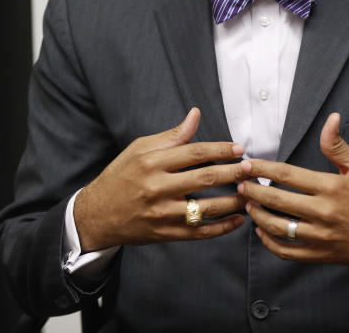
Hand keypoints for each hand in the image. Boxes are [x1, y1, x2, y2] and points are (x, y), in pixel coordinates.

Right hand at [74, 107, 248, 250]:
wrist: (97, 215)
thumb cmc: (120, 176)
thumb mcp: (139, 149)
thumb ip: (171, 136)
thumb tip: (195, 114)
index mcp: (152, 163)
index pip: (194, 153)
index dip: (220, 150)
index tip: (239, 149)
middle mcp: (158, 188)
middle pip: (205, 179)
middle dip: (233, 173)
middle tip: (252, 169)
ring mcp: (162, 213)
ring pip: (206, 208)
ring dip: (233, 201)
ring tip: (251, 193)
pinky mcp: (165, 233)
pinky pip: (199, 232)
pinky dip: (222, 228)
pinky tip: (238, 220)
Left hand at [239, 113, 348, 273]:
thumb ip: (338, 145)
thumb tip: (330, 119)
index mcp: (332, 188)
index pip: (287, 175)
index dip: (263, 168)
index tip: (246, 164)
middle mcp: (324, 213)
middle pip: (277, 200)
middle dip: (252, 189)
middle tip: (238, 182)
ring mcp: (321, 237)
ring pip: (277, 227)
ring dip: (257, 214)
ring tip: (248, 203)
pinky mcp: (320, 255)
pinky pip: (287, 252)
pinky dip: (269, 243)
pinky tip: (262, 231)